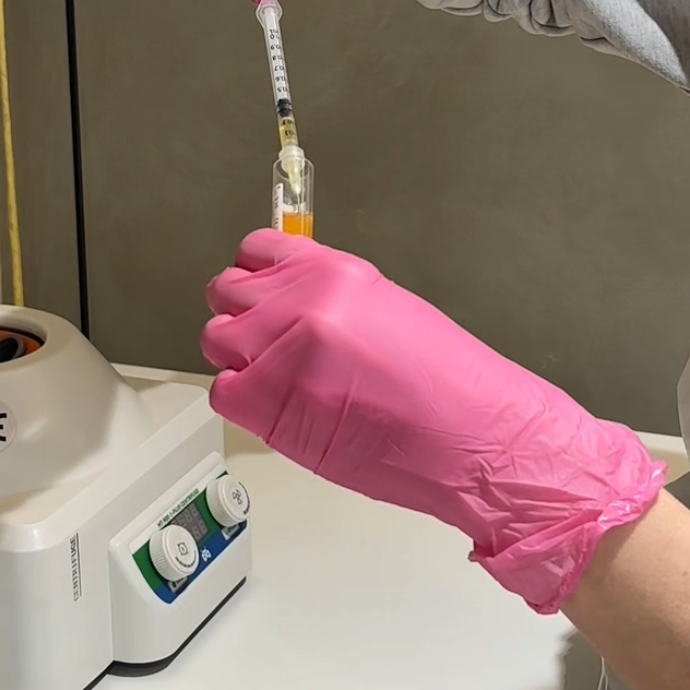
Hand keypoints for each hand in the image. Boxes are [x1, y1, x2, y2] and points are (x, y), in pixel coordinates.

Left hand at [202, 232, 665, 613]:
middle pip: (226, 292)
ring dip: (239, 358)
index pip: (257, 251)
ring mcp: (278, 353)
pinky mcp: (267, 406)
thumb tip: (297, 306)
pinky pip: (223, 392)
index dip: (257, 275)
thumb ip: (333, 302)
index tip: (263, 291)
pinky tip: (280, 410)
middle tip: (269, 343)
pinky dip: (243, 402)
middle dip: (243, 316)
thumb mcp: (391, 312)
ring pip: (217, 339)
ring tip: (278, 380)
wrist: (472, 438)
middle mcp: (299, 304)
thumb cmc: (450, 385)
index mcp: (333, 274)